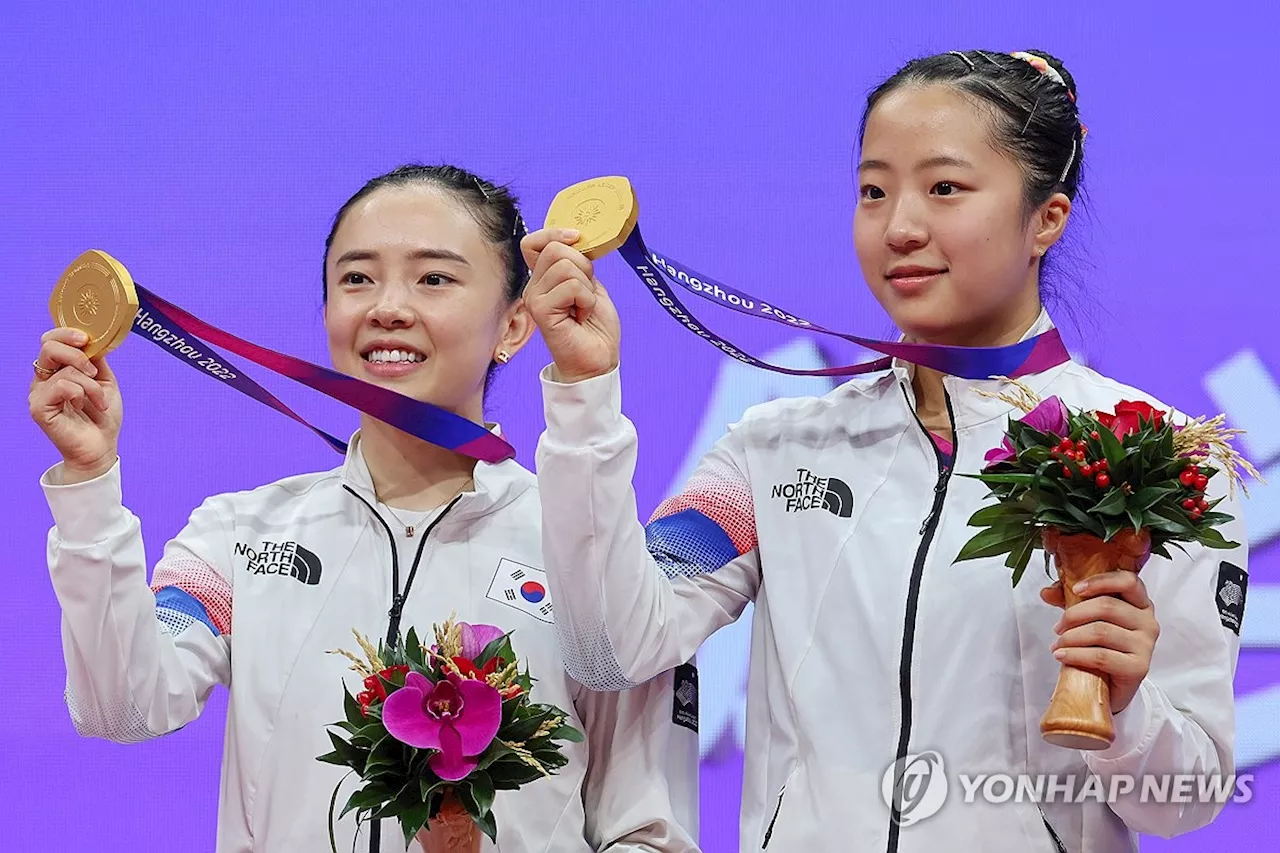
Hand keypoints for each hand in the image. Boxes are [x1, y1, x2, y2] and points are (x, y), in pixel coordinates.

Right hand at [28, 328, 122, 482]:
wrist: (101, 445)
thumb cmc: (102, 415)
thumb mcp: (104, 381)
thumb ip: (96, 360)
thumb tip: (93, 339)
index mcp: (57, 369)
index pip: (50, 340)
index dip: (66, 333)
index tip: (85, 339)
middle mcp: (44, 378)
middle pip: (49, 346)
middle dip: (77, 354)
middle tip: (94, 371)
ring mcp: (38, 393)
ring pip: (64, 370)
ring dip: (91, 385)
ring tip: (99, 401)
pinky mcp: (38, 408)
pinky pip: (61, 387)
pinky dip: (81, 393)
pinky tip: (84, 405)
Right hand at [521, 228, 620, 383]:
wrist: (598, 360)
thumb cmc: (595, 327)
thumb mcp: (590, 286)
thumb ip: (579, 264)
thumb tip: (576, 239)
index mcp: (544, 278)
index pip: (533, 242)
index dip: (554, 233)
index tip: (576, 239)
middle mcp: (534, 287)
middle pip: (555, 249)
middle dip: (583, 266)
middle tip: (586, 294)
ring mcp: (534, 299)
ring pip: (566, 267)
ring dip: (586, 288)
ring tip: (583, 308)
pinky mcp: (541, 311)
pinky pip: (571, 286)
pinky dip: (586, 300)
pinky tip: (581, 316)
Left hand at [1041, 572, 1158, 713]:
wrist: (1112, 686)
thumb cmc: (1102, 646)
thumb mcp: (1087, 618)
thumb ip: (1069, 599)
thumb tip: (1046, 592)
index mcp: (1140, 604)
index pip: (1128, 581)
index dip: (1100, 582)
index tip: (1076, 589)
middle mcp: (1148, 622)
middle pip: (1107, 606)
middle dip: (1073, 615)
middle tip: (1057, 628)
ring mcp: (1146, 645)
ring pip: (1101, 631)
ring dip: (1071, 637)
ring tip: (1058, 645)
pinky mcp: (1139, 668)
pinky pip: (1101, 656)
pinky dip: (1076, 655)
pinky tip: (1062, 656)